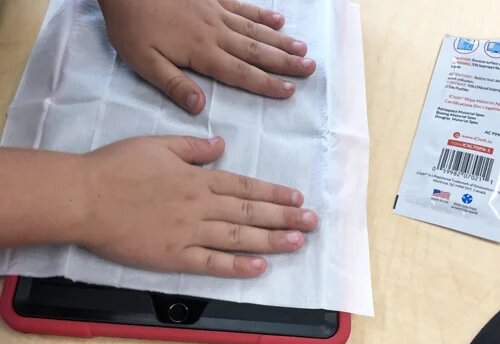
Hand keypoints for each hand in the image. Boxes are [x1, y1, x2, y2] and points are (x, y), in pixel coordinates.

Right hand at [78, 136, 317, 277]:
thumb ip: (193, 147)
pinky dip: (236, 266)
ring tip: (297, 242)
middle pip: (249, 213)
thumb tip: (222, 146)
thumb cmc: (118, 167)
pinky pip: (209, 263)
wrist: (84, 196)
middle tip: (311, 222)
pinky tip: (258, 267)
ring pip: (238, 238)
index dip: (273, 193)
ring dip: (271, 240)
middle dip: (284, 217)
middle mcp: (200, 205)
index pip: (244, 186)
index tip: (296, 198)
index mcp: (197, 178)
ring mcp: (188, 233)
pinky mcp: (173, 256)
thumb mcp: (157, 144)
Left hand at [98, 0, 315, 113]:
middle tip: (310, 68)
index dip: (266, 84)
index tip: (289, 91)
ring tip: (303, 49)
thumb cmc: (131, 26)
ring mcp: (216, 12)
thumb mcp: (144, 63)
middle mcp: (216, 33)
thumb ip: (174, 85)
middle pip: (256, 51)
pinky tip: (278, 20)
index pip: (241, 74)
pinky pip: (243, 7)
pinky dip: (262, 15)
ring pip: (255, 30)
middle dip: (284, 62)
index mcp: (202, 53)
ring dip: (280, 41)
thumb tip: (200, 109)